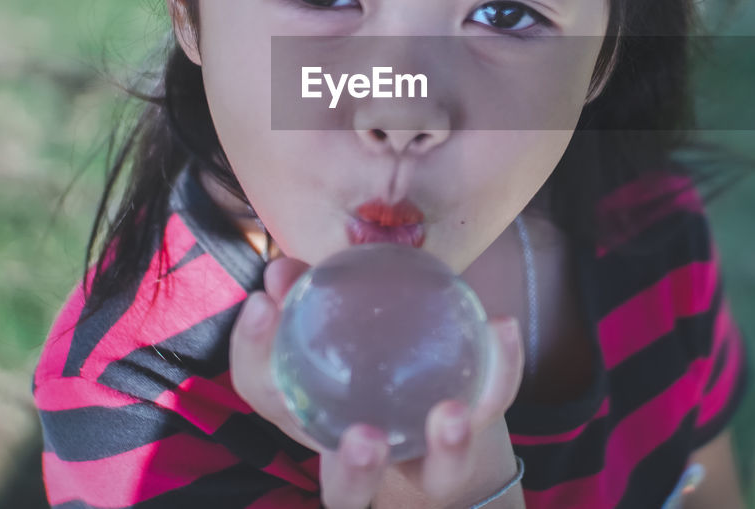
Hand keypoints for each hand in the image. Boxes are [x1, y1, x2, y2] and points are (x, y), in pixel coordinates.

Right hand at [230, 256, 525, 508]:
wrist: (432, 427)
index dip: (253, 352)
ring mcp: (423, 466)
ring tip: (452, 413)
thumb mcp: (333, 336)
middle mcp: (362, 463)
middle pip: (345, 492)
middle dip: (351, 470)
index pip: (269, 398)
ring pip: (437, 478)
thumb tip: (284, 268)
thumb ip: (305, 300)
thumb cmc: (367, 369)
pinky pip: (490, 408)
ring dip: (446, 450)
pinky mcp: (473, 444)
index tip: (262, 302)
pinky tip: (501, 325)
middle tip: (362, 437)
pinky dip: (500, 369)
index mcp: (312, 423)